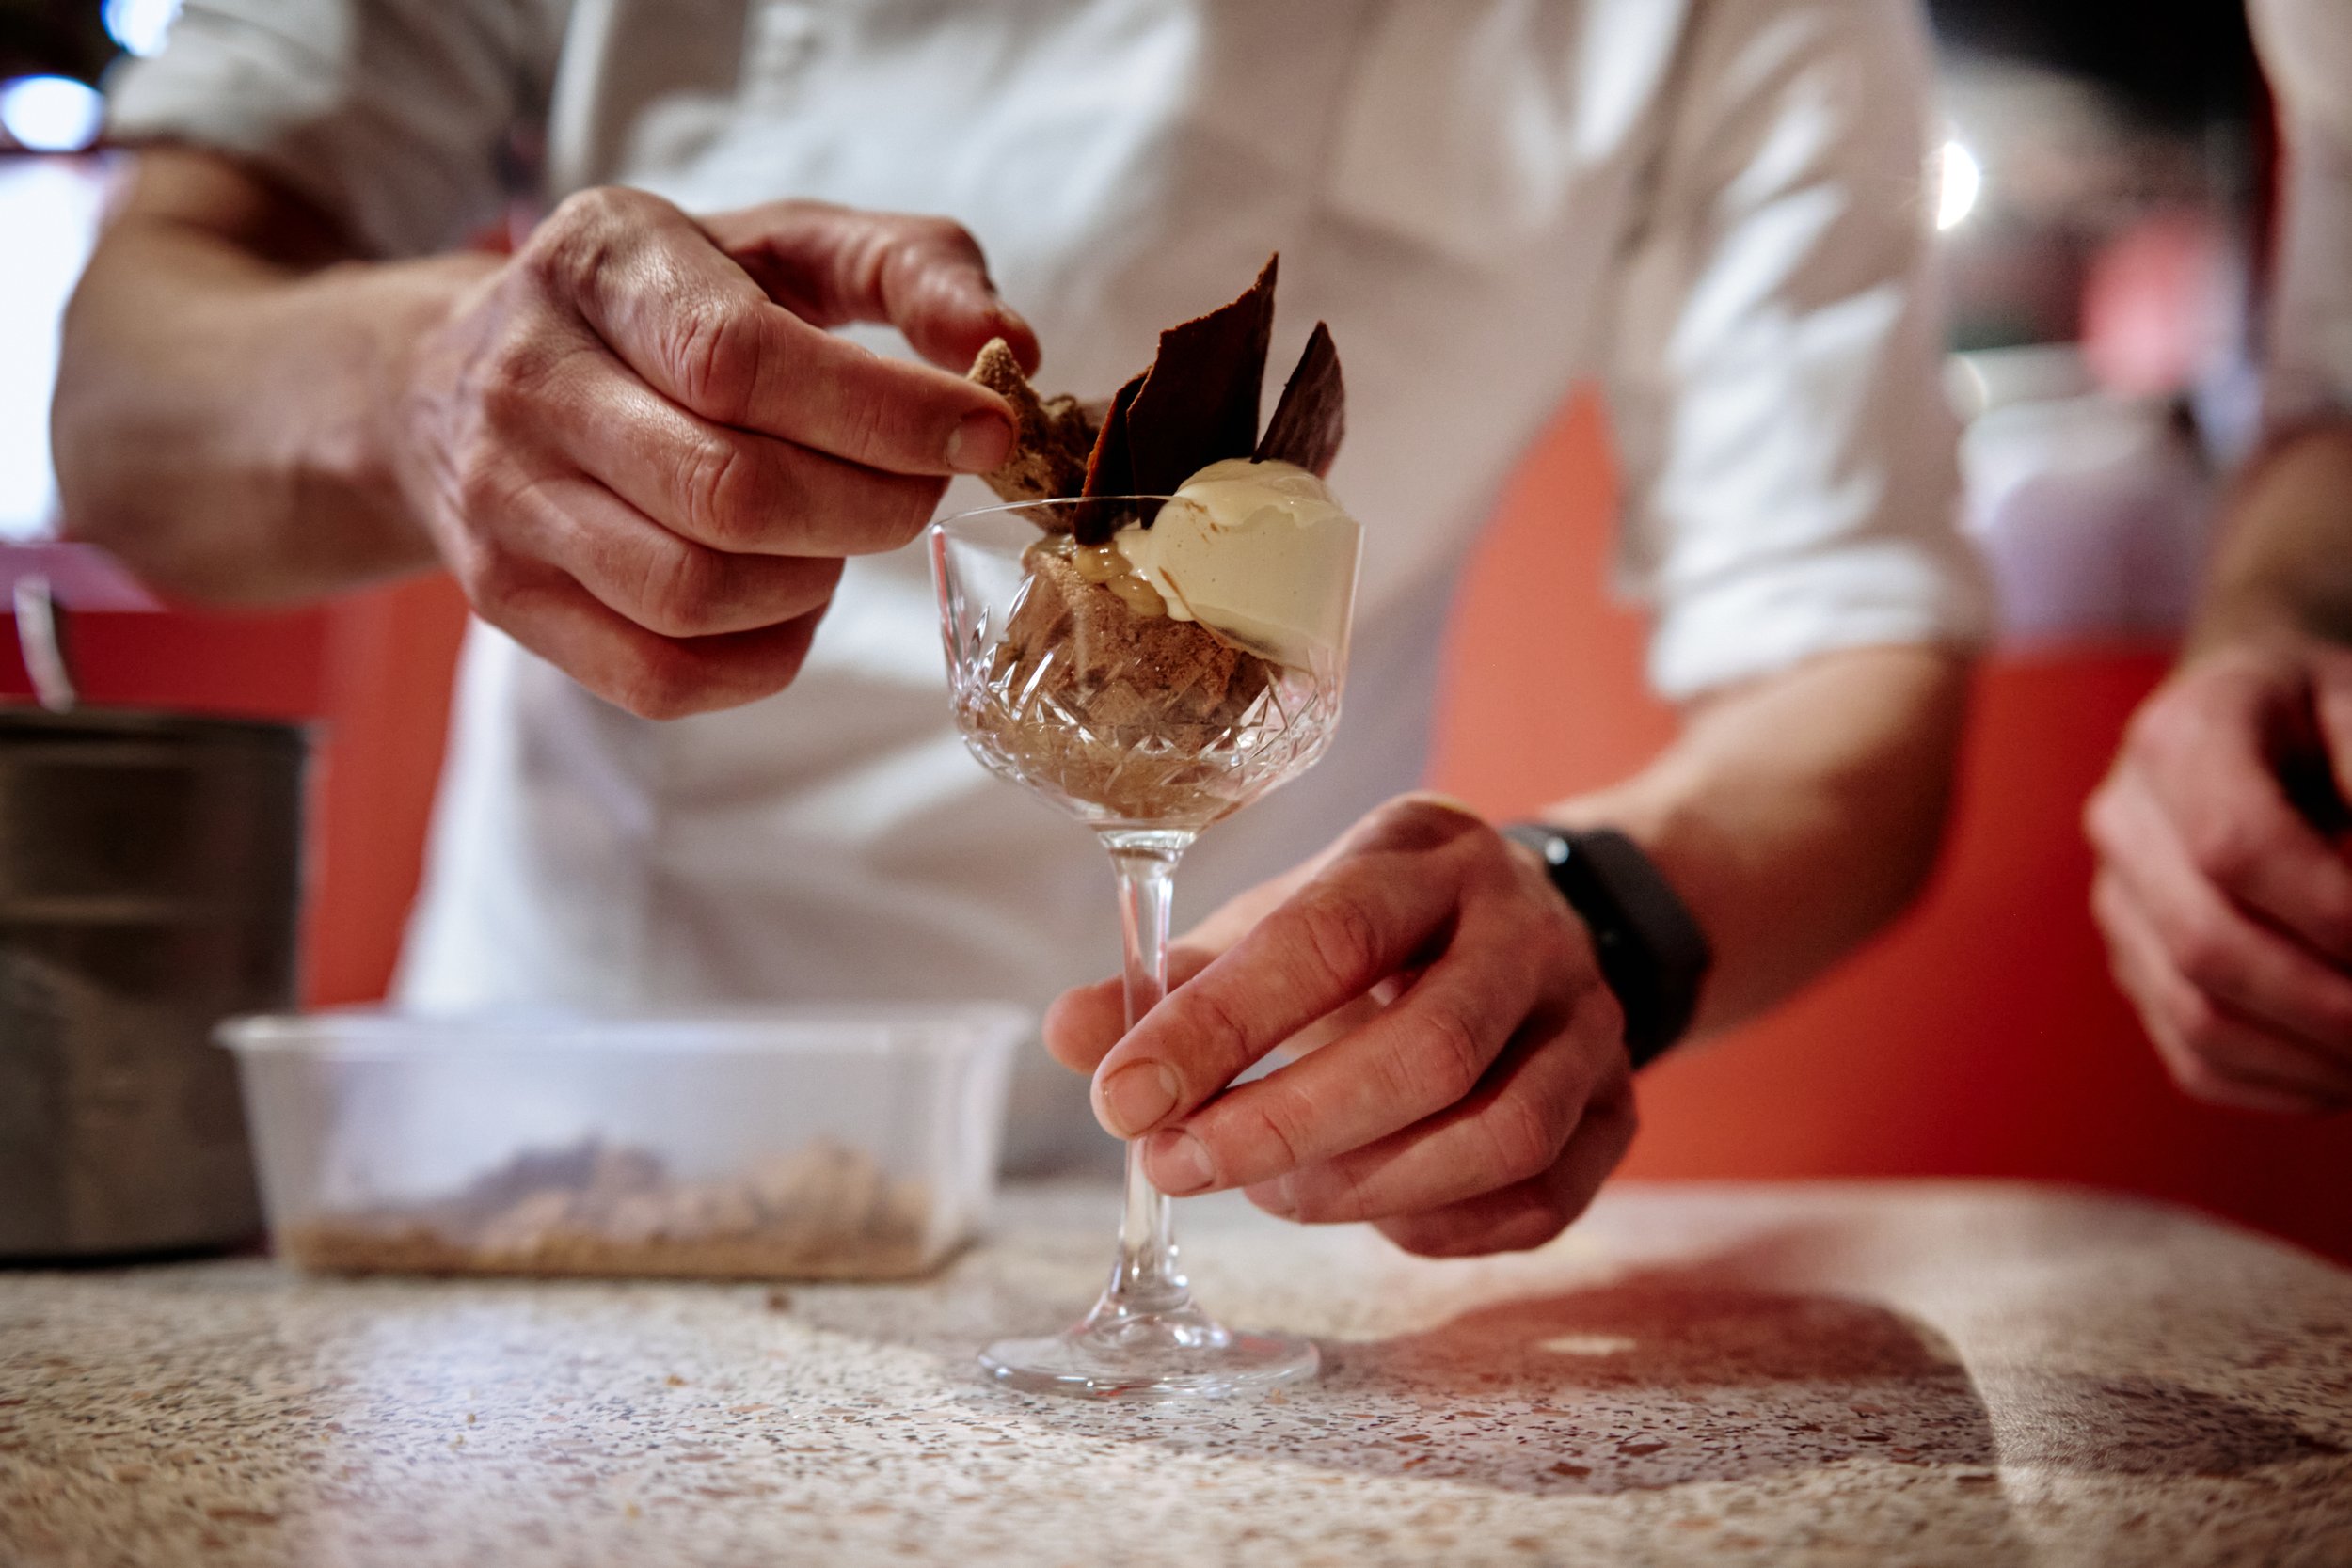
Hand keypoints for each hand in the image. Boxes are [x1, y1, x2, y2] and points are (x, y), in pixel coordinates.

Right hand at [388, 189, 1036, 716]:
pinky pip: (662, 674)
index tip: (983, 432)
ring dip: (814, 582)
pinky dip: (761, 655)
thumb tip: (1008, 345)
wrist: (459, 376)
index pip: (740, 362)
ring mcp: (505, 501)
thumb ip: (907, 269)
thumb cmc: (667, 308)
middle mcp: (528, 379)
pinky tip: (788, 597)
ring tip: (838, 532)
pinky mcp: (510, 600)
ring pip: (695, 594)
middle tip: (918, 490)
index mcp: (601, 261)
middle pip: (728, 492)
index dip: (884, 414)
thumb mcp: (781, 247)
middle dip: (868, 508)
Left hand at [1044, 796, 1637, 1256]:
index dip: (1223, 1025)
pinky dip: (1437, 1226)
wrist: (1543, 922)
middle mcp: (1524, 931)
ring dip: (1362, 1189)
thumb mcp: (1276, 920)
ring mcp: (1589, 1021)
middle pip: (1428, 1050)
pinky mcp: (1620, 1107)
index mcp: (1424, 856)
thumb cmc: (1378, 932)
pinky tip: (1367, 1210)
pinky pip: (1539, 1198)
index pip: (1330, 935)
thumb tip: (1066, 1032)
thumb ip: (1176, 980)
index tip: (1123, 1097)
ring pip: (1497, 1134)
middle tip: (1179, 1167)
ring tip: (1271, 1195)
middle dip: (1286, 1128)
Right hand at [2085, 633, 2351, 1112]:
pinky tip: (2350, 1074)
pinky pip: (2192, 1056)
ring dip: (2315, 1059)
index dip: (2333, 910)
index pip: (2233, 844)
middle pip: (2205, 943)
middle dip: (2334, 1006)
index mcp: (2182, 736)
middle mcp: (2125, 821)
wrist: (2254, 719)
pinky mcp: (2132, 963)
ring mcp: (2119, 901)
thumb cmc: (2329, 717)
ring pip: (2194, 1015)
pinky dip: (2283, 1087)